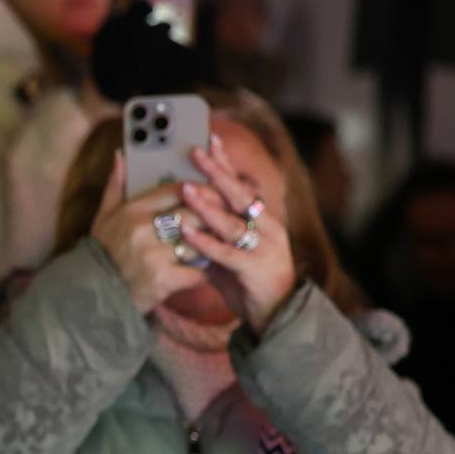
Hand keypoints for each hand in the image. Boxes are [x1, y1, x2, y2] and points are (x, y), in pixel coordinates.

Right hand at [90, 153, 215, 316]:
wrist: (90, 295)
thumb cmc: (101, 253)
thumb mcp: (103, 216)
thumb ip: (115, 185)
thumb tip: (121, 155)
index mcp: (133, 210)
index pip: (177, 190)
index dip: (201, 189)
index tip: (214, 191)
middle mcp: (144, 229)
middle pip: (195, 213)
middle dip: (214, 214)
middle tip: (228, 216)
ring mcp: (155, 254)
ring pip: (200, 242)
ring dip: (213, 244)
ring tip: (222, 243)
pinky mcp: (164, 279)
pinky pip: (198, 271)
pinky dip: (206, 271)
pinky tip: (209, 270)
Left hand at [174, 136, 296, 331]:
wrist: (274, 314)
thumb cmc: (247, 280)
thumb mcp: (227, 250)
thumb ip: (209, 232)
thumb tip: (180, 212)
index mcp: (260, 218)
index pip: (241, 183)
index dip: (226, 162)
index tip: (209, 139)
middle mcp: (265, 227)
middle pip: (239, 194)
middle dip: (216, 172)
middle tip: (194, 152)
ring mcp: (263, 247)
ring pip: (232, 221)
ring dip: (207, 205)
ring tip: (185, 189)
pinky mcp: (254, 269)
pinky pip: (227, 253)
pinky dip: (206, 242)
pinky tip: (187, 233)